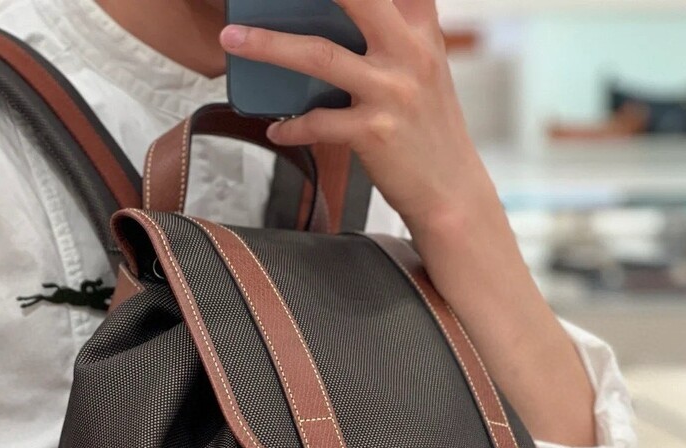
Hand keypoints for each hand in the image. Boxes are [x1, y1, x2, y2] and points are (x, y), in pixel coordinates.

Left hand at [220, 0, 495, 233]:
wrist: (451, 190)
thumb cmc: (428, 129)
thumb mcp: (423, 67)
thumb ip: (392, 34)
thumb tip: (334, 20)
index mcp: (420, 28)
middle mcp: (409, 52)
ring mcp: (392, 91)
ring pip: (319, 55)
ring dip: (268, 46)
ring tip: (233, 41)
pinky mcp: (374, 131)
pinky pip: (318, 122)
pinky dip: (291, 125)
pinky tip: (277, 126)